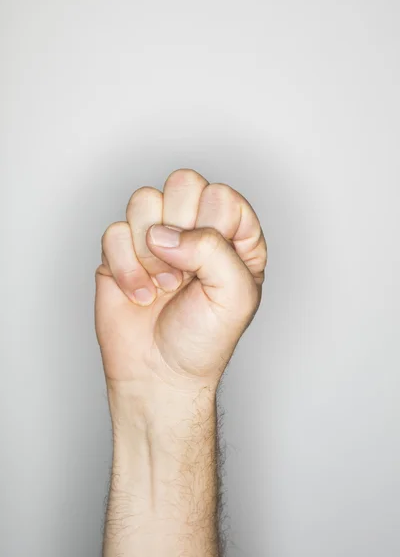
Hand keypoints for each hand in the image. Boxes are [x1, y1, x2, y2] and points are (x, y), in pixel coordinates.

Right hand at [95, 168, 266, 392]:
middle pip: (183, 182)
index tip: (210, 267)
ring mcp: (156, 237)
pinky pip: (114, 231)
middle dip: (181, 229)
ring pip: (144, 199)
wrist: (159, 374)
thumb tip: (164, 233)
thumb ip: (212, 248)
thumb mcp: (235, 296)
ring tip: (164, 284)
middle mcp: (194, 228)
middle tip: (184, 270)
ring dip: (151, 251)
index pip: (222, 194)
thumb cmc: (204, 339)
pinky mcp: (121, 251)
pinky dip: (126, 268)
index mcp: (232, 234)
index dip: (212, 227)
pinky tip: (140, 294)